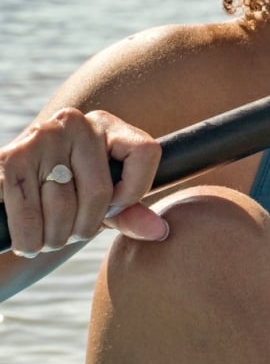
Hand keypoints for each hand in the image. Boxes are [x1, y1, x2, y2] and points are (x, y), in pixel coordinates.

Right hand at [0, 108, 167, 256]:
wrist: (15, 187)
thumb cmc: (69, 193)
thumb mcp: (104, 200)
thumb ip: (131, 214)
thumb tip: (160, 231)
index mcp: (107, 125)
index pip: (146, 152)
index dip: (135, 190)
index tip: (114, 206)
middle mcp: (77, 122)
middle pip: (101, 192)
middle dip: (86, 227)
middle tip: (73, 233)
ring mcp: (44, 135)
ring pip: (64, 209)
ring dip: (56, 238)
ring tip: (51, 236)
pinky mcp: (12, 157)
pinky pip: (30, 217)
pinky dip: (31, 241)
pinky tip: (30, 241)